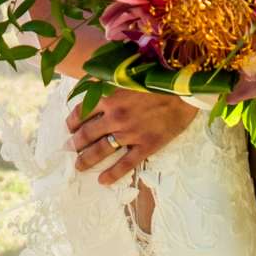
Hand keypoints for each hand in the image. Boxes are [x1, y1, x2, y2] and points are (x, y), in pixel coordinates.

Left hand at [67, 88, 195, 186]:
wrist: (185, 89)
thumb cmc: (158, 77)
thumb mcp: (128, 73)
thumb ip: (108, 80)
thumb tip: (91, 83)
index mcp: (109, 97)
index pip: (81, 112)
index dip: (72, 122)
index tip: (69, 128)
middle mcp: (115, 117)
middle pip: (87, 134)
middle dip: (75, 143)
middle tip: (70, 149)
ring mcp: (130, 133)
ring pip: (101, 151)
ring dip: (87, 160)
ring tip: (79, 166)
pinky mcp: (146, 145)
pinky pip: (125, 164)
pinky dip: (112, 174)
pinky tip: (103, 181)